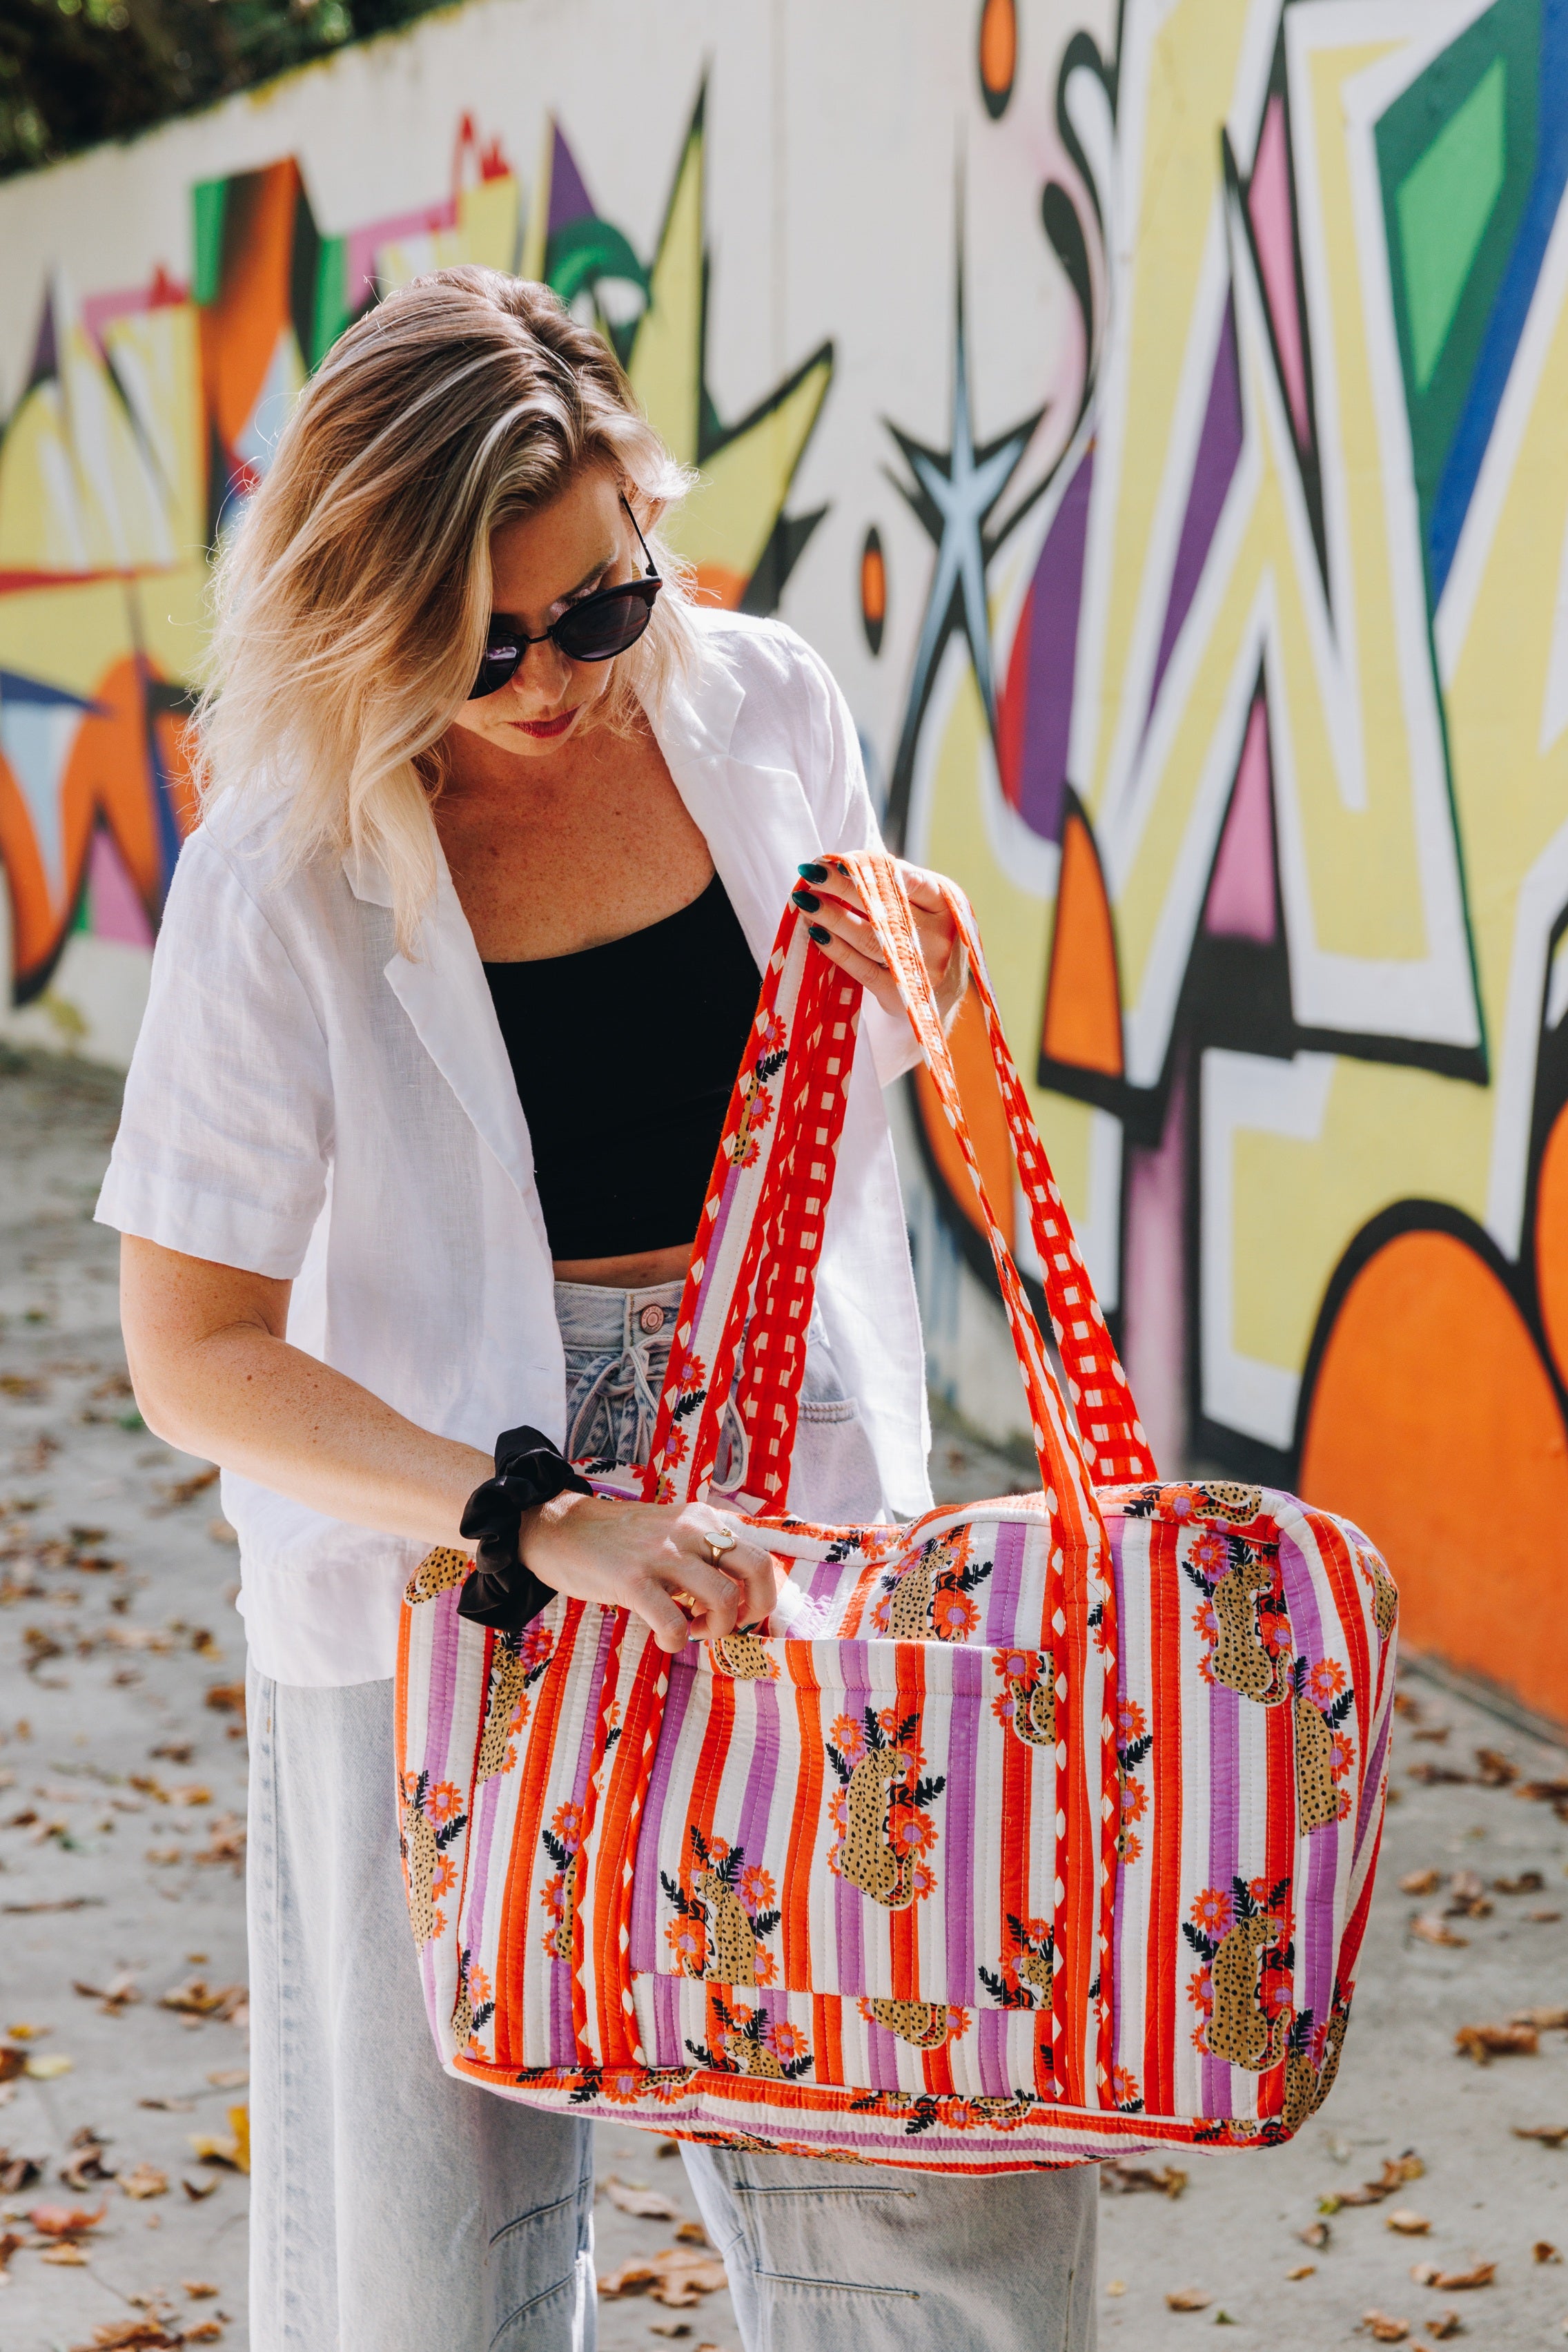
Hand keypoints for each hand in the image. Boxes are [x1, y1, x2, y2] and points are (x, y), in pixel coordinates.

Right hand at [518, 1491, 779, 1653]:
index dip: (762, 1593)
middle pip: (757, 1568)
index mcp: (703, 1518)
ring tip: (692, 1630)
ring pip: (724, 1598)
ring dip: (716, 1629)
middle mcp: (690, 1529)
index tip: (743, 1611)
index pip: (759, 1554)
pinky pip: (674, 1623)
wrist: (560, 1529)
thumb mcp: (671, 1531)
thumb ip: (704, 1552)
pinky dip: (676, 1642)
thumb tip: (742, 1593)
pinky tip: (665, 1639)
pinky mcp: (632, 1580)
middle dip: (756, 1608)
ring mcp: (662, 1553)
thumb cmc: (619, 1540)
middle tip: (731, 1625)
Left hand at [792, 858, 968, 1029]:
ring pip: (869, 938)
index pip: (909, 880)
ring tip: (806, 900)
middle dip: (843, 887)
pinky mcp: (899, 994)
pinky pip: (862, 969)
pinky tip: (816, 932)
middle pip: (884, 908)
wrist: (941, 992)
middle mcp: (939, 937)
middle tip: (812, 872)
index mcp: (947, 906)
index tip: (838, 859)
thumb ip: (894, 883)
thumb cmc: (924, 933)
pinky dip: (836, 949)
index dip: (871, 868)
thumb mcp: (926, 903)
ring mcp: (920, 969)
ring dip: (832, 917)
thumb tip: (840, 865)